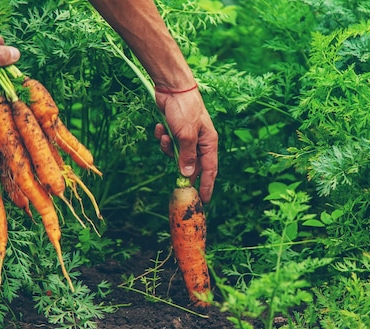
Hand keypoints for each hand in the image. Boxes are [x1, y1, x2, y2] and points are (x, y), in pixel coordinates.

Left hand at [155, 88, 217, 203]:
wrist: (172, 86)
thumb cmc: (185, 108)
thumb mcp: (186, 135)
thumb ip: (187, 156)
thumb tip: (187, 175)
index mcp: (208, 143)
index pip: (210, 170)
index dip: (207, 186)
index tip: (203, 201)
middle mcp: (199, 141)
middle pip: (191, 164)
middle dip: (180, 168)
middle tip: (174, 180)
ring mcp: (186, 136)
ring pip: (176, 154)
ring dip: (167, 148)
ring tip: (164, 136)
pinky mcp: (174, 130)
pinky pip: (168, 142)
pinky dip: (162, 137)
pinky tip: (160, 127)